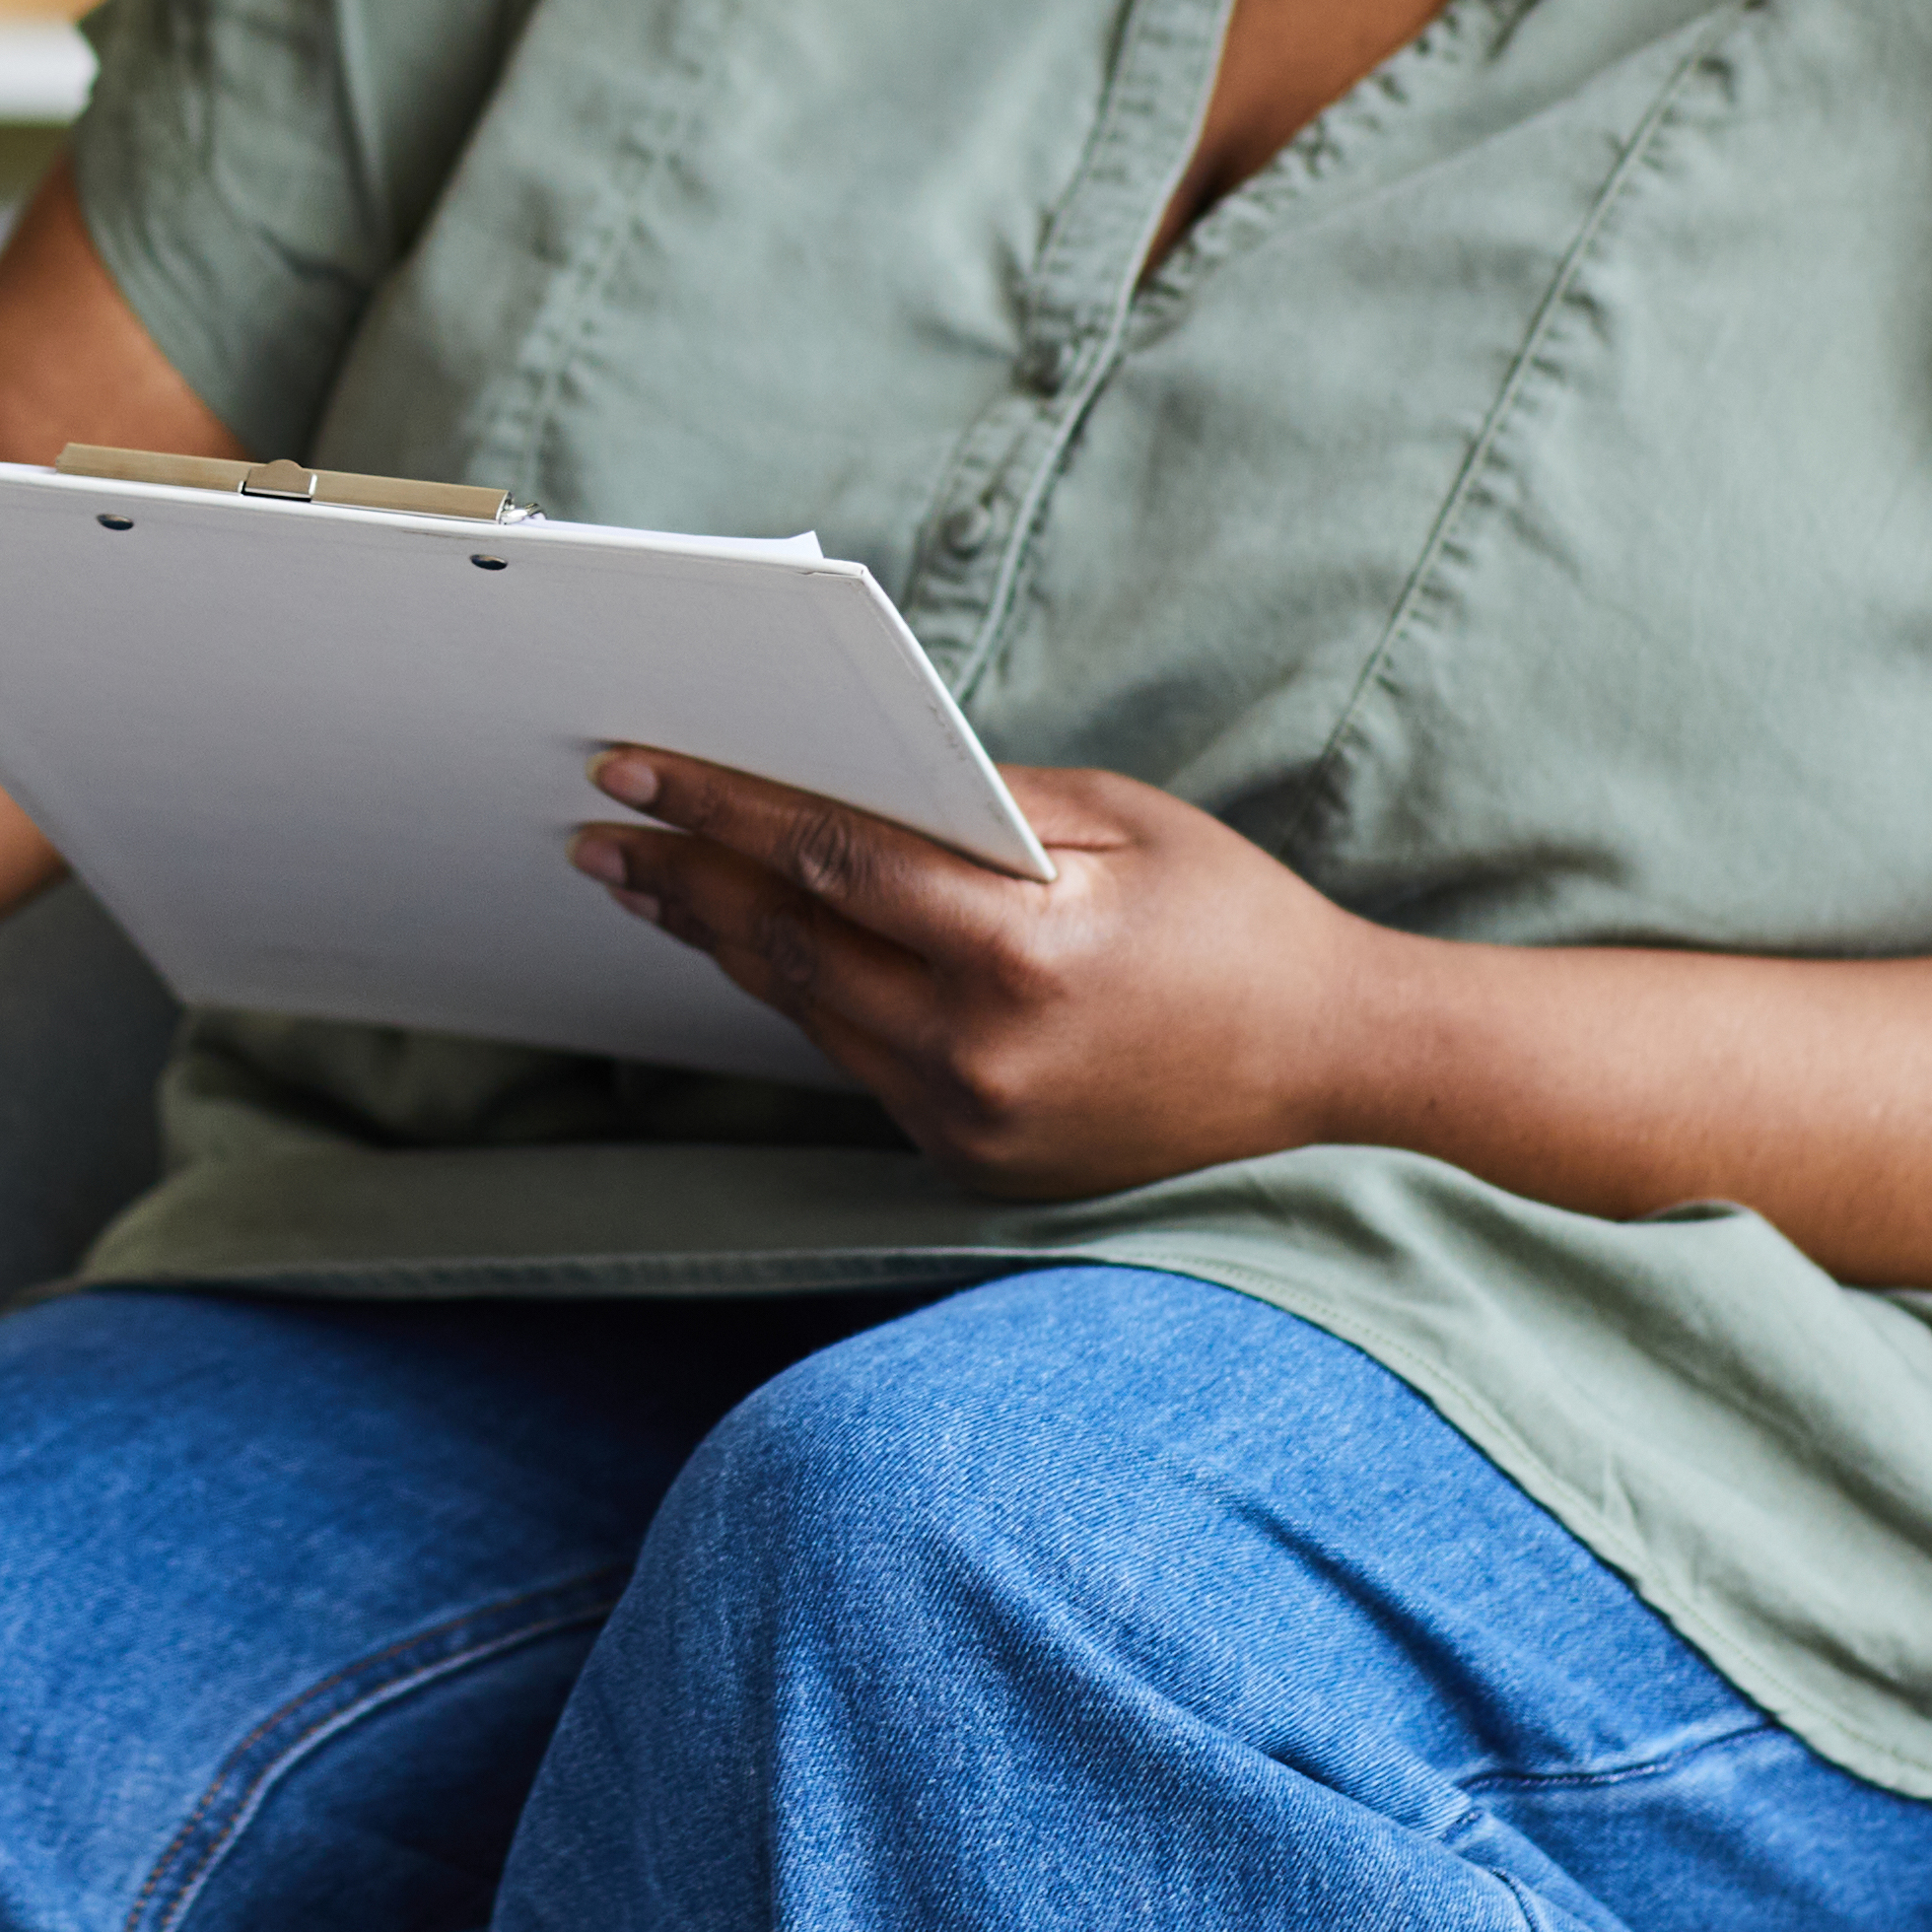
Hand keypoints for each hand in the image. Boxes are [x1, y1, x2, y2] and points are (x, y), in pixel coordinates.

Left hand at [570, 751, 1376, 1198]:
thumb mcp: (1117, 819)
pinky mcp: (975, 1158)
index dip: (718, 812)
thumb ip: (974, 803)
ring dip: (725, 947)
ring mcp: (975, 1119)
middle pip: (790, 949)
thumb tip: (839, 776)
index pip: (830, 862)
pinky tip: (757, 953)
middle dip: (686, 884)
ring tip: (652, 887)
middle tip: (602, 838)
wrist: (1329, 1060)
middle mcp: (985, 1050)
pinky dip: (808, 1001)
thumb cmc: (1231, 915)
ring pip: (810, 1014)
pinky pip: (862, 1064)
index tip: (631, 773)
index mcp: (1024, 949)